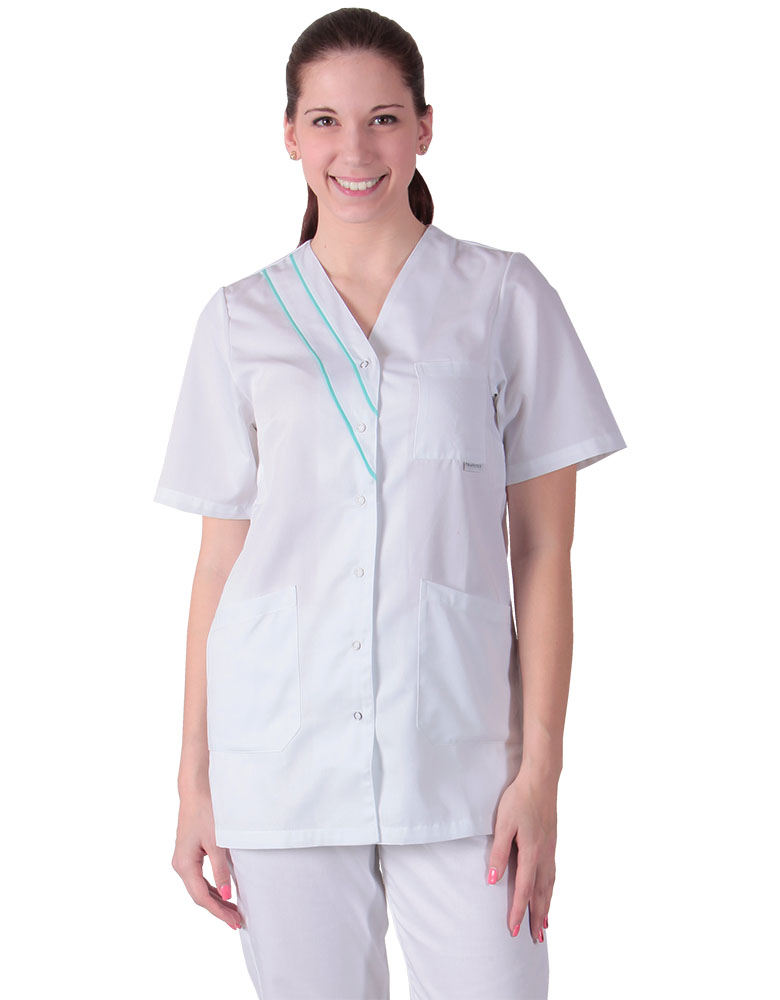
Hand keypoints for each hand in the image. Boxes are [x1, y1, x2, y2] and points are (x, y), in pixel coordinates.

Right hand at [171, 788, 242, 930]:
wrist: (197, 790)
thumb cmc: (206, 812)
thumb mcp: (217, 842)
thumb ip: (221, 870)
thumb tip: (227, 895)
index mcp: (184, 865)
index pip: (202, 897)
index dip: (219, 911)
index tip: (234, 921)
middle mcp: (180, 865)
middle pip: (200, 895)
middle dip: (218, 909)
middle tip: (237, 921)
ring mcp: (184, 859)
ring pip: (199, 887)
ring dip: (216, 899)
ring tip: (233, 911)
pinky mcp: (189, 853)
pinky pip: (200, 877)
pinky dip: (213, 887)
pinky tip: (225, 892)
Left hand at [487, 767, 556, 941]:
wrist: (541, 780)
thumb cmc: (519, 799)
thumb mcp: (503, 824)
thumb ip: (498, 852)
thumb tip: (492, 880)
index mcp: (530, 852)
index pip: (523, 889)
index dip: (517, 911)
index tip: (512, 930)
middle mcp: (544, 855)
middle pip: (541, 894)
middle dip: (536, 917)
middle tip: (534, 940)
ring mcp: (550, 849)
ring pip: (549, 885)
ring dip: (546, 907)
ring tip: (544, 925)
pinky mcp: (551, 843)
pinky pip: (553, 874)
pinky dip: (551, 890)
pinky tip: (549, 893)